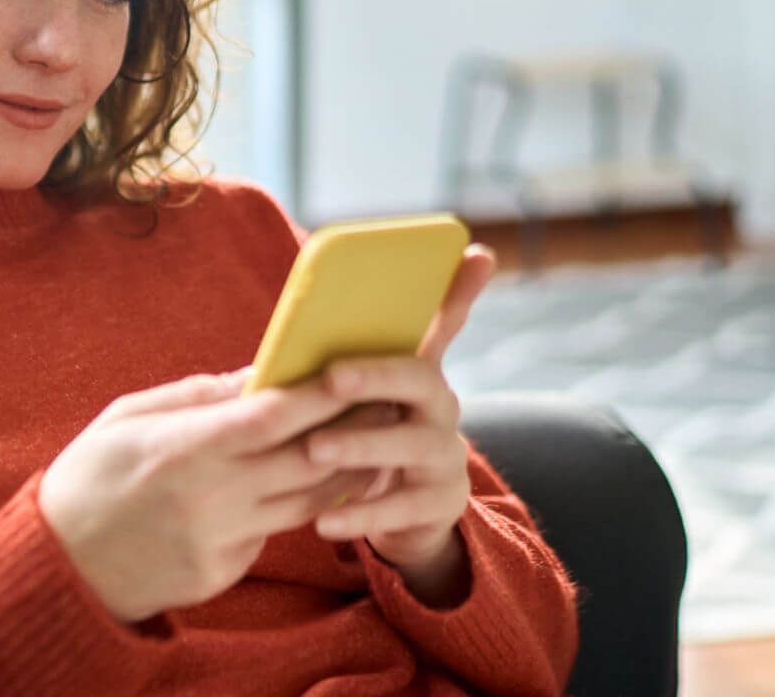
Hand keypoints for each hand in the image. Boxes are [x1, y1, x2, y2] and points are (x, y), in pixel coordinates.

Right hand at [39, 369, 392, 623]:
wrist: (61, 565)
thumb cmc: (89, 476)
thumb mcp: (127, 417)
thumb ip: (195, 396)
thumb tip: (255, 374)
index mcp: (183, 448)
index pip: (272, 416)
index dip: (319, 393)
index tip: (353, 369)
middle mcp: (211, 496)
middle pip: (306, 460)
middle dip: (352, 428)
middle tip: (387, 400)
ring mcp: (221, 540)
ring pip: (306, 503)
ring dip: (345, 472)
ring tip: (374, 442)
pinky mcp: (224, 571)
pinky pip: (273, 533)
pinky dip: (297, 508)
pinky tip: (318, 486)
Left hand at [302, 244, 496, 580]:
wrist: (400, 516)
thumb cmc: (364, 438)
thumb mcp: (354, 401)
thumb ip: (334, 364)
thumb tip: (296, 325)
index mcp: (417, 371)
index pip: (444, 321)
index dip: (462, 290)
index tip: (477, 253)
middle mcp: (441, 406)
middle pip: (422, 378)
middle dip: (377, 375)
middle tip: (331, 377)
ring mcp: (446, 456)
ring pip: (411, 444)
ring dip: (360, 444)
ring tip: (313, 449)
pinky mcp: (439, 504)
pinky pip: (401, 508)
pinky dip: (360, 513)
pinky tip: (324, 521)